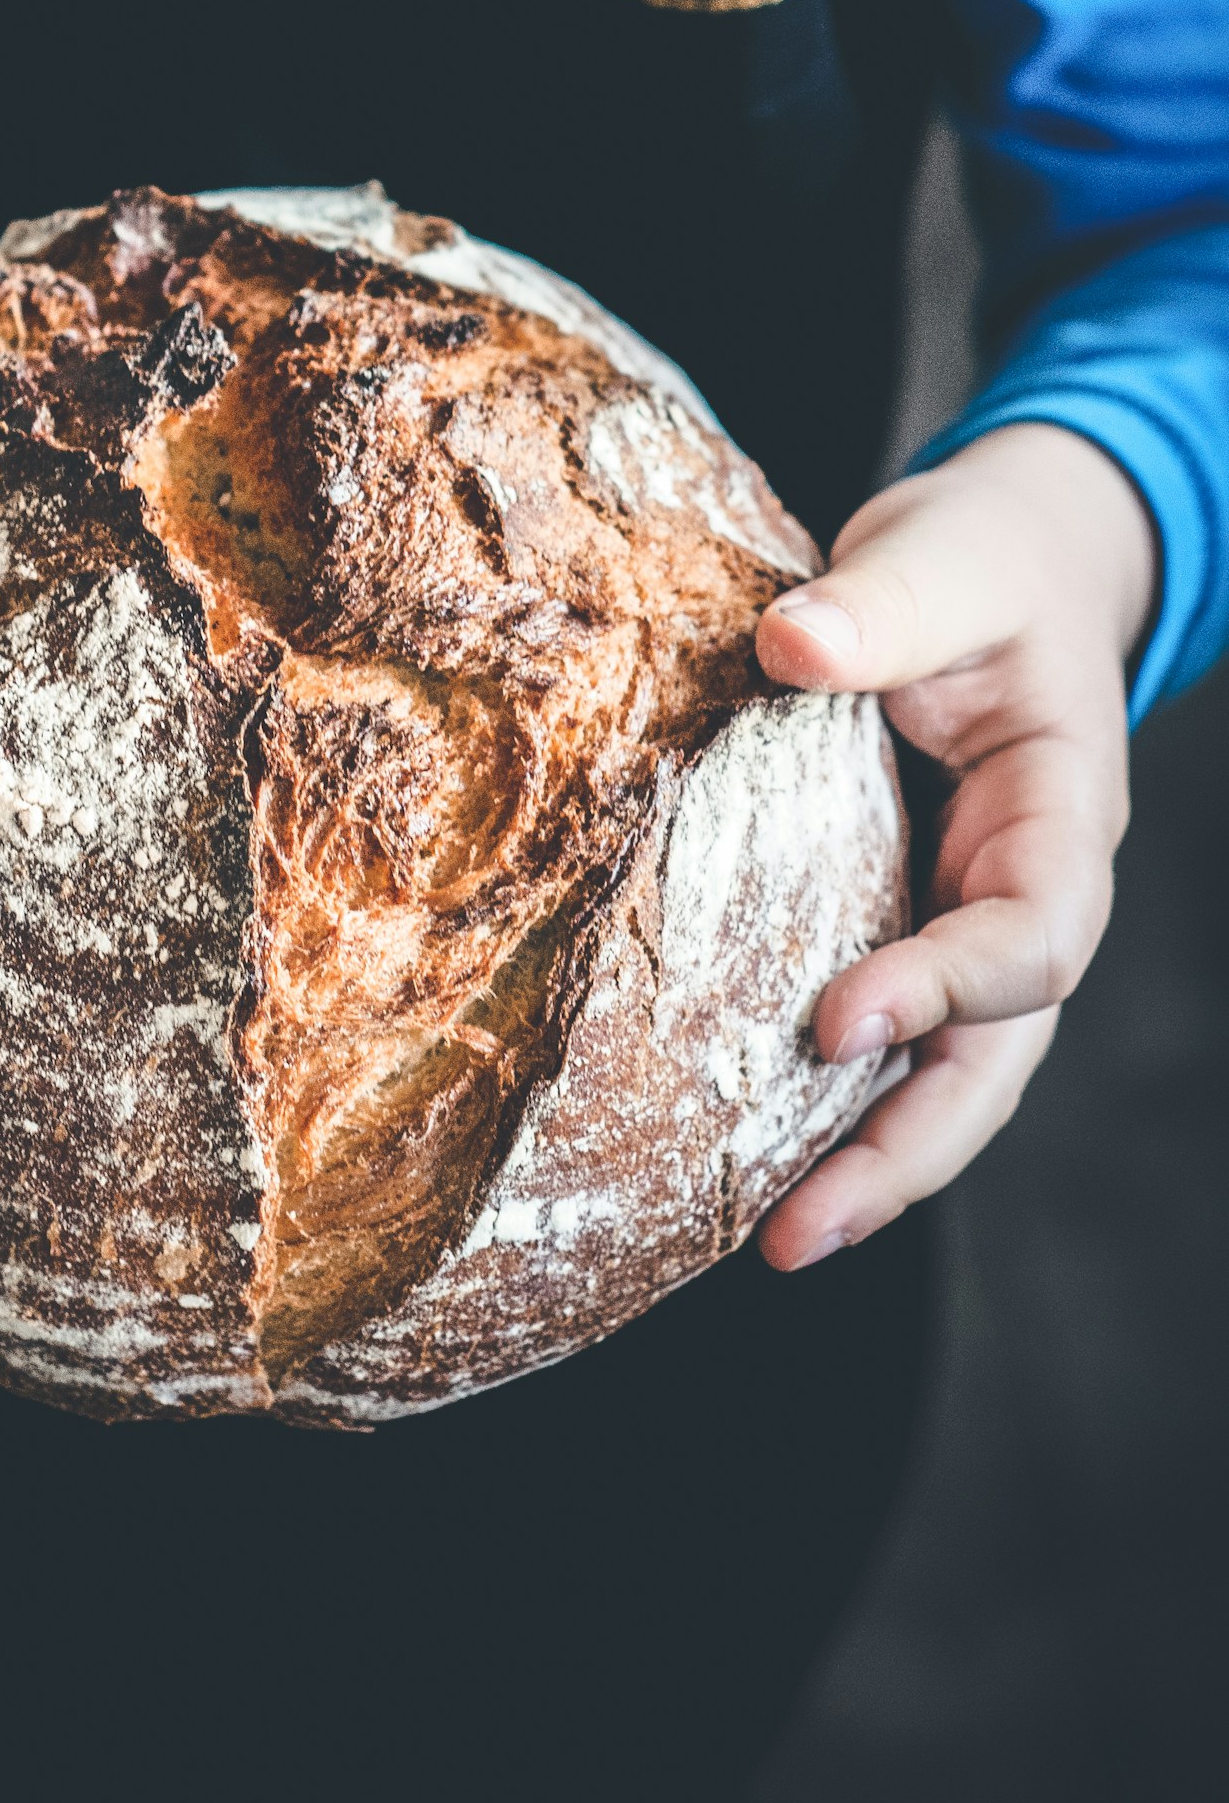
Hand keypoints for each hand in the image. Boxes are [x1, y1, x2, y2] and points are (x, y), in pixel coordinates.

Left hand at [753, 422, 1155, 1271]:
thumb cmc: (979, 561)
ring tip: (774, 1245)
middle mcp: (1023, 893)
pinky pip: (873, 1034)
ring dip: (863, 1158)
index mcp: (1062, 816)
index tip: (837, 1017)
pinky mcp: (895, 924)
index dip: (948, 989)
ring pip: (942, 1073)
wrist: (994, 564)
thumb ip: (882, 605)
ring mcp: (962, 922)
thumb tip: (790, 643)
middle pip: (995, 1057)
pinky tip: (739, 1166)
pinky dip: (819, 1104)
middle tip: (802, 1232)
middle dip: (908, 1149)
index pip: (1032, 934)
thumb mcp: (945, 557)